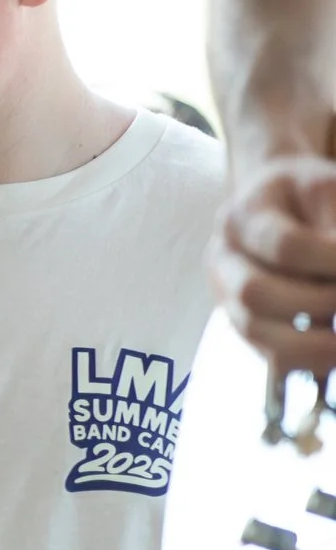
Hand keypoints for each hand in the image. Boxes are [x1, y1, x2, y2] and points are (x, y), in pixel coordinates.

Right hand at [213, 153, 335, 372]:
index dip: (328, 262)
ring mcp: (226, 293)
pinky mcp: (241, 321)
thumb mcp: (327, 190)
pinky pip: (264, 351)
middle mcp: (224, 257)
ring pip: (252, 329)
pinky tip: (331, 354)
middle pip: (254, 293)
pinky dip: (303, 359)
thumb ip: (335, 229)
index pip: (284, 246)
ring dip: (308, 344)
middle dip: (314, 305)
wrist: (278, 202)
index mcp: (244, 216)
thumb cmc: (309, 196)